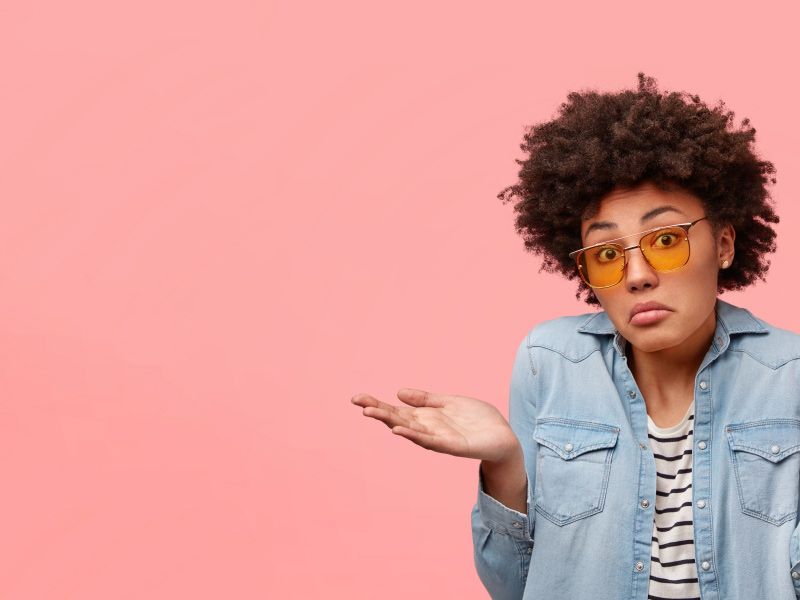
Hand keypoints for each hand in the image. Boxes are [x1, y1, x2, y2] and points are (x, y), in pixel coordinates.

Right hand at [351, 388, 519, 462]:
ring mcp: (438, 438)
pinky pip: (430, 441)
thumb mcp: (449, 402)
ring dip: (390, 422)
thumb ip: (426, 399)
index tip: (358, 397)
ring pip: (409, 430)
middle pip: (397, 419)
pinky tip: (400, 430)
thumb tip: (399, 393)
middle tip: (358, 403)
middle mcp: (428, 429)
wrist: (503, 437)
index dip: (378, 403)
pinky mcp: (453, 446)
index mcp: (426, 417)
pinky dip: (414, 435)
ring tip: (372, 413)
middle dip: (378, 411)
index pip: (396, 410)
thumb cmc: (477, 421)